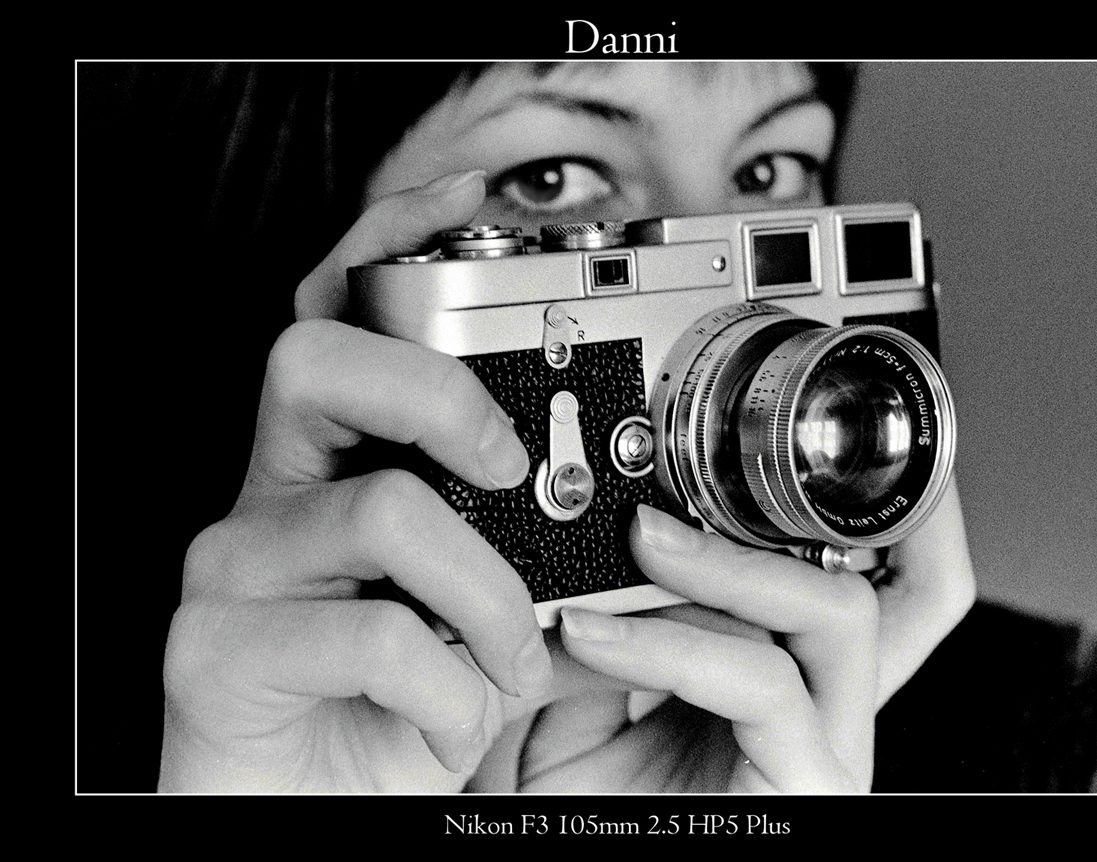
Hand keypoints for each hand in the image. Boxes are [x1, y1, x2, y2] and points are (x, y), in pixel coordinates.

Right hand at [159, 170, 564, 791]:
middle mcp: (267, 500)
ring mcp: (232, 572)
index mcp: (328, 471)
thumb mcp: (478, 622)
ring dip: (487, 594)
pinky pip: (371, 637)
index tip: (464, 199)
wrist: (310, 820)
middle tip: (508, 467)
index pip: (336, 320)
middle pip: (317, 359)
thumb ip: (533, 568)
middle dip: (436, 392)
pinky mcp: (210, 655)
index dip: (386, 243)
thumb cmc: (393, 714)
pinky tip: (455, 716)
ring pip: (379, 512)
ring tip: (510, 656)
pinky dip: (451, 687)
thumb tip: (626, 537)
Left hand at [516, 481, 974, 792]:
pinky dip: (672, 645)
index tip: (772, 447)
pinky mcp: (807, 789)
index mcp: (783, 680)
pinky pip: (763, 684)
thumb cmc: (587, 811)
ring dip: (730, 565)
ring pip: (839, 613)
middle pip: (908, 590)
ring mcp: (826, 749)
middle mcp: (825, 710)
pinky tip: (593, 636)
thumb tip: (589, 552)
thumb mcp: (583, 703)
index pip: (863, 582)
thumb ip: (603, 630)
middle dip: (846, 512)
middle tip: (739, 473)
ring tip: (639, 545)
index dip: (856, 511)